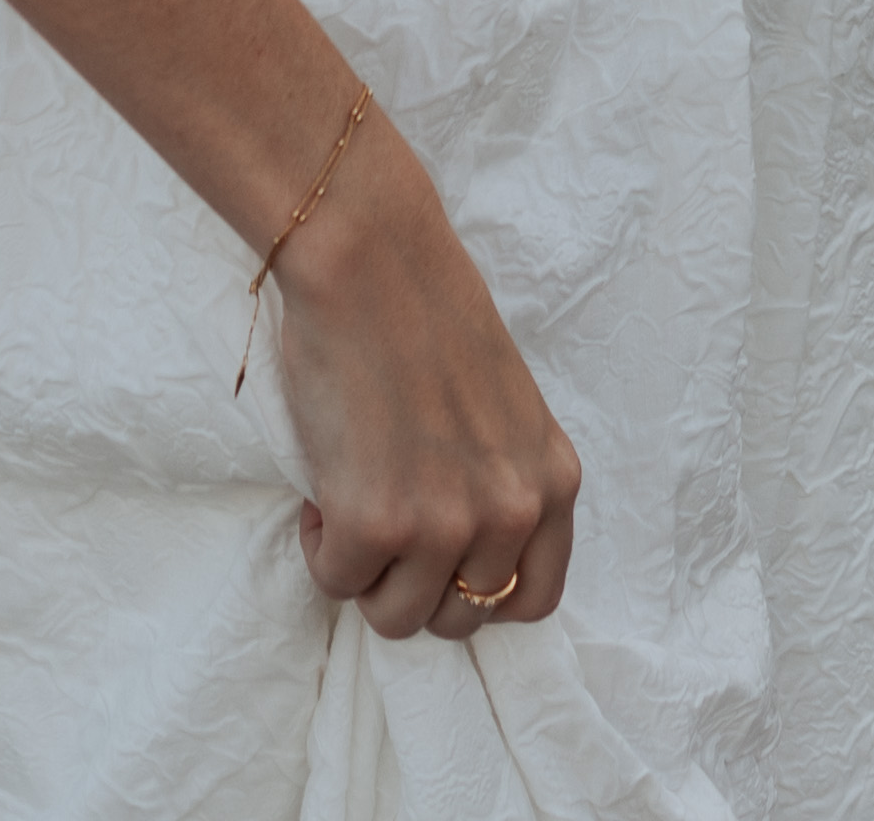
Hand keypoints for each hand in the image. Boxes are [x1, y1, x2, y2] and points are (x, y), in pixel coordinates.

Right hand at [277, 132, 580, 640]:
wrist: (369, 256)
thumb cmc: (426, 308)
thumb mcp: (504, 405)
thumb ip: (500, 478)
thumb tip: (461, 551)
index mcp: (553, 481)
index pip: (534, 599)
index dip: (477, 589)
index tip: (440, 557)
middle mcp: (511, 512)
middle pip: (459, 618)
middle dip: (412, 579)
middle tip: (383, 515)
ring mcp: (446, 523)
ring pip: (397, 618)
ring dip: (365, 571)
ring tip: (350, 498)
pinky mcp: (376, 523)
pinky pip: (337, 582)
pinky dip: (320, 544)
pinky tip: (322, 486)